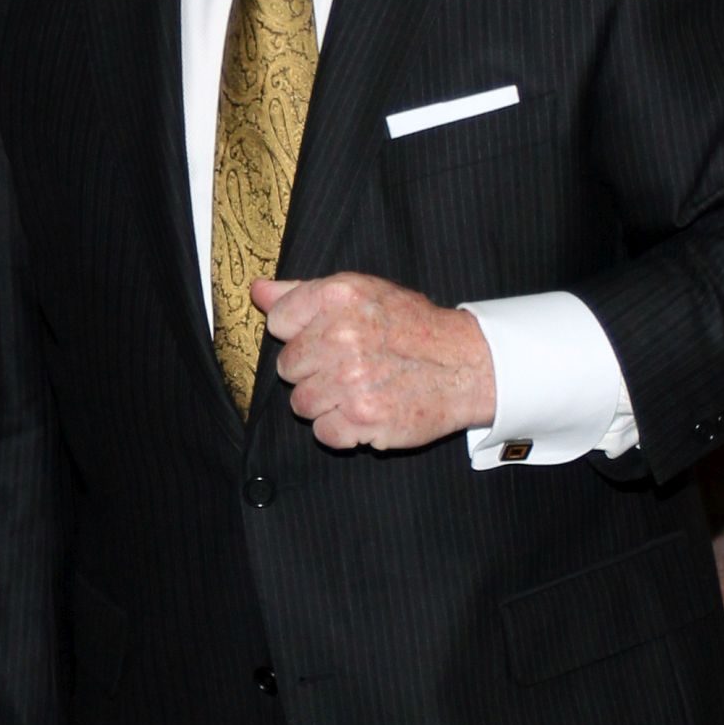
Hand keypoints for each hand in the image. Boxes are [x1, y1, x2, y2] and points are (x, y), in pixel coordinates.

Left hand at [252, 270, 494, 451]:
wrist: (466, 365)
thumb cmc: (412, 328)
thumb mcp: (363, 292)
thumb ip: (303, 293)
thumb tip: (257, 291)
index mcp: (339, 296)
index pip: (279, 320)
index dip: (301, 333)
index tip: (327, 338)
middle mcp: (342, 334)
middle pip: (287, 367)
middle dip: (314, 371)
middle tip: (349, 367)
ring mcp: (351, 379)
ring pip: (301, 403)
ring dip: (326, 403)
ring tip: (358, 390)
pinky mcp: (362, 418)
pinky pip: (323, 433)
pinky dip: (342, 429)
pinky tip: (366, 412)